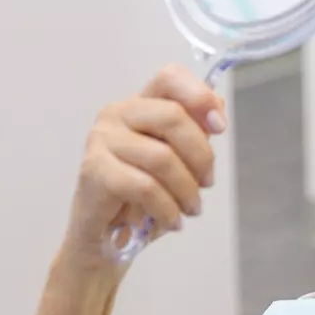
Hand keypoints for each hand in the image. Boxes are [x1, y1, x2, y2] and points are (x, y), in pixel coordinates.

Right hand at [60, 64, 226, 270]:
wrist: (107, 236)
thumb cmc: (144, 196)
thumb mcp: (178, 161)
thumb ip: (195, 132)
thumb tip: (218, 110)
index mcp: (140, 104)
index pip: (170, 77)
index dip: (200, 97)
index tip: (220, 127)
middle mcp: (116, 114)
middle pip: (173, 116)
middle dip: (202, 156)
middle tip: (207, 183)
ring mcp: (101, 140)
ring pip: (162, 157)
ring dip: (187, 190)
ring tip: (191, 209)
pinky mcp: (94, 170)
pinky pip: (145, 187)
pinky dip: (168, 209)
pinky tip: (173, 221)